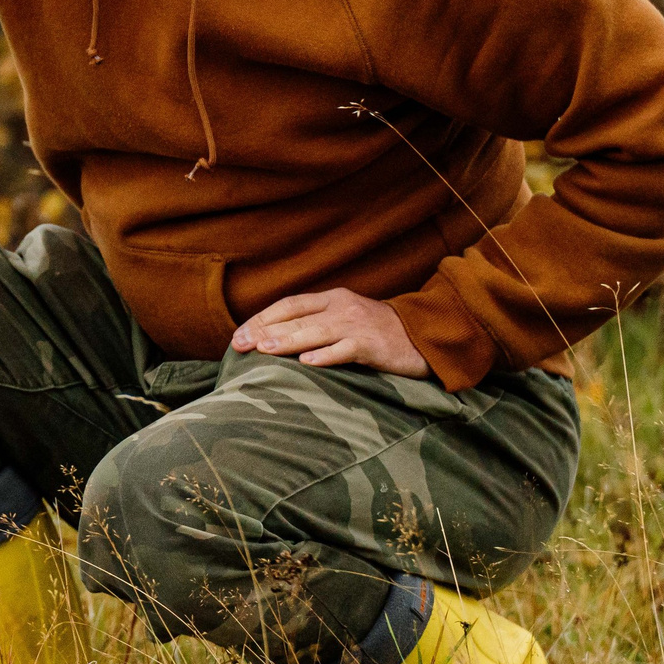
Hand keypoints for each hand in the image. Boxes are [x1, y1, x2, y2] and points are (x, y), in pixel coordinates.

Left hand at [231, 288, 432, 377]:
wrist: (425, 334)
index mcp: (332, 299)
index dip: (262, 318)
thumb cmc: (378, 332)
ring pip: (316, 332)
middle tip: (239, 345)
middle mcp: (341, 308)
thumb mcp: (345, 318)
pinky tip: (308, 363)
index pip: (288, 305)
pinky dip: (326, 356)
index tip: (238, 335)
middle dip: (264, 331)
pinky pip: (346, 350)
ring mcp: (357, 325)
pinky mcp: (374, 345)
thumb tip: (273, 338)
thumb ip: (316, 322)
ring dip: (287, 341)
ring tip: (262, 350)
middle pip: (296, 318)